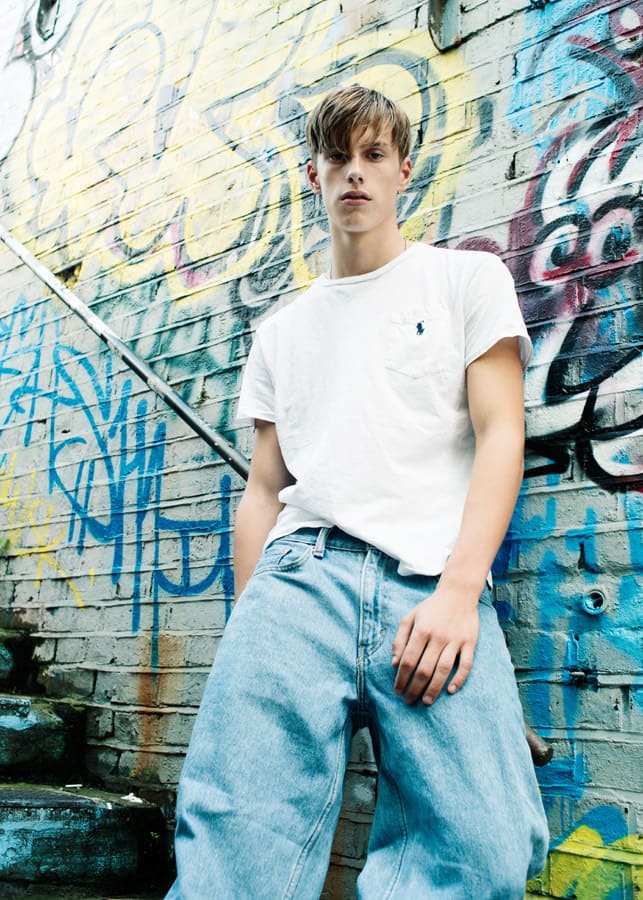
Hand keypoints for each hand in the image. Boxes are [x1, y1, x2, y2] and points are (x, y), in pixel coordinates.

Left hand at [391, 588, 479, 704]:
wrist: (458, 594)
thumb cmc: (431, 608)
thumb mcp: (410, 617)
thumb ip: (400, 639)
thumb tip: (395, 663)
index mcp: (421, 630)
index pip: (408, 660)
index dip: (401, 678)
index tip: (397, 690)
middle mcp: (438, 636)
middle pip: (424, 668)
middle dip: (414, 688)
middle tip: (409, 701)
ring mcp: (455, 640)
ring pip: (443, 670)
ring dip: (434, 688)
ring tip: (426, 701)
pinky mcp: (470, 643)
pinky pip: (466, 665)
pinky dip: (459, 679)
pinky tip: (450, 690)